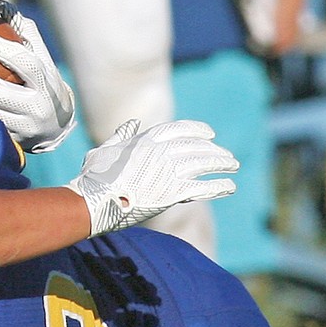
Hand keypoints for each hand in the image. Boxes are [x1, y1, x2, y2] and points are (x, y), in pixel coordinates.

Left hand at [0, 1, 75, 151]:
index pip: (28, 64)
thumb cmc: (44, 85)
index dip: (7, 51)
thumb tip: (2, 6)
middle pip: (3, 93)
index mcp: (46, 82)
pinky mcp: (10, 141)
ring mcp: (22, 127)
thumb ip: (25, 33)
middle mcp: (36, 106)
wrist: (56, 129)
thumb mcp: (42, 60)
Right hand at [66, 119, 238, 236]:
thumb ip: (120, 136)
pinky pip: (203, 187)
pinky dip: (219, 186)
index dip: (198, 130)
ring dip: (221, 164)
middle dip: (214, 150)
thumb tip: (132, 123)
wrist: (92, 202)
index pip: (180, 129)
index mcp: (145, 139)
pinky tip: (230, 186)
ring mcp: (168, 172)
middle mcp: (161, 152)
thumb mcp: (103, 150)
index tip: (211, 134)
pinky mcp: (172, 193)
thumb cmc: (93, 178)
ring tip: (233, 166)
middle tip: (226, 156)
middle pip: (196, 146)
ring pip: (203, 163)